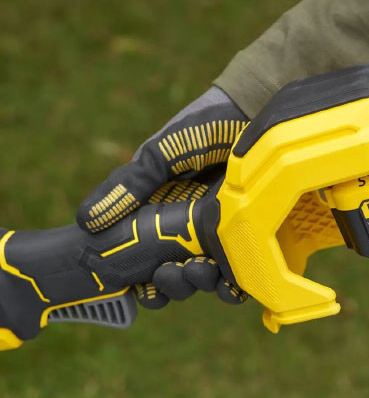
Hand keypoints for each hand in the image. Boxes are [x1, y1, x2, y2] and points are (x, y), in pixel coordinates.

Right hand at [77, 86, 249, 307]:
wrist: (254, 110)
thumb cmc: (203, 127)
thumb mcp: (159, 153)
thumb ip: (129, 184)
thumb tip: (85, 222)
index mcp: (162, 216)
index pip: (145, 261)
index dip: (140, 282)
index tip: (136, 286)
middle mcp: (192, 230)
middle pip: (177, 276)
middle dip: (171, 285)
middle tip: (169, 274)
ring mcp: (224, 233)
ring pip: (209, 278)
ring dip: (200, 285)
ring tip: (199, 271)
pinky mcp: (253, 233)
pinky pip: (244, 269)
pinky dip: (236, 283)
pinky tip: (233, 283)